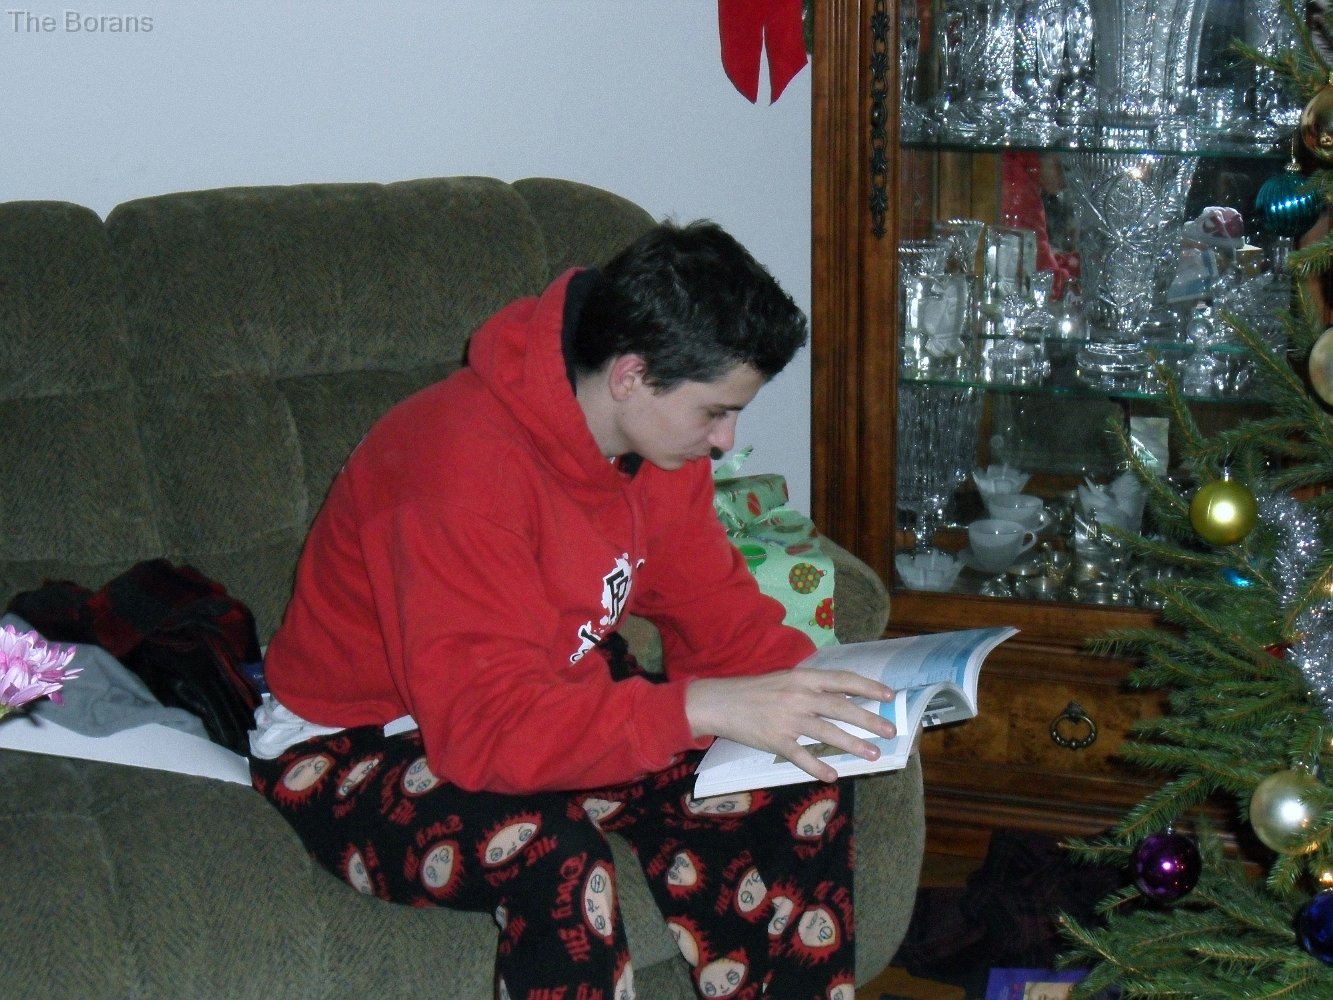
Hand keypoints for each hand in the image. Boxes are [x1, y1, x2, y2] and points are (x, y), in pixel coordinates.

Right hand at [685, 668, 896, 783]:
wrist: (720, 702)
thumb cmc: (754, 690)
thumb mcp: (784, 680)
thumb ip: (810, 687)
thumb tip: (841, 696)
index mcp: (802, 678)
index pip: (842, 680)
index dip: (867, 687)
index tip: (889, 695)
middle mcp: (798, 697)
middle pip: (841, 707)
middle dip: (869, 719)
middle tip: (890, 730)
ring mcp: (788, 720)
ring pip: (827, 733)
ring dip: (853, 744)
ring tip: (873, 754)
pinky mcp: (776, 741)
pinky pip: (802, 757)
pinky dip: (818, 767)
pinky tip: (833, 775)